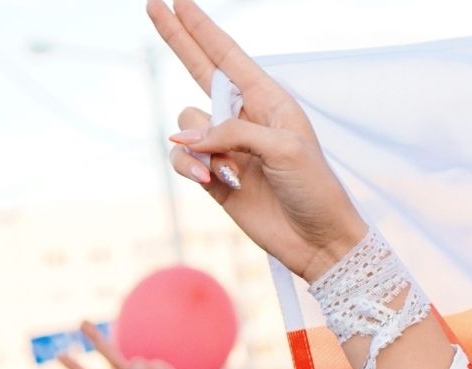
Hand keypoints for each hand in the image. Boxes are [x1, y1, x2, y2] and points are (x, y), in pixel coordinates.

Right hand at [148, 0, 366, 279]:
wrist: (319, 241)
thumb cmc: (314, 189)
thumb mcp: (282, 149)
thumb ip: (232, 133)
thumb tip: (183, 137)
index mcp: (270, 102)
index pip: (228, 57)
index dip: (203, 29)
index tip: (179, 1)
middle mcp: (246, 119)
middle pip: (200, 72)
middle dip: (178, 40)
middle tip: (153, 6)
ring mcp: (228, 148)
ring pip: (187, 126)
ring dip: (197, 144)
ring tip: (223, 171)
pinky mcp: (216, 178)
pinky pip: (184, 158)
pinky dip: (189, 166)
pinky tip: (210, 180)